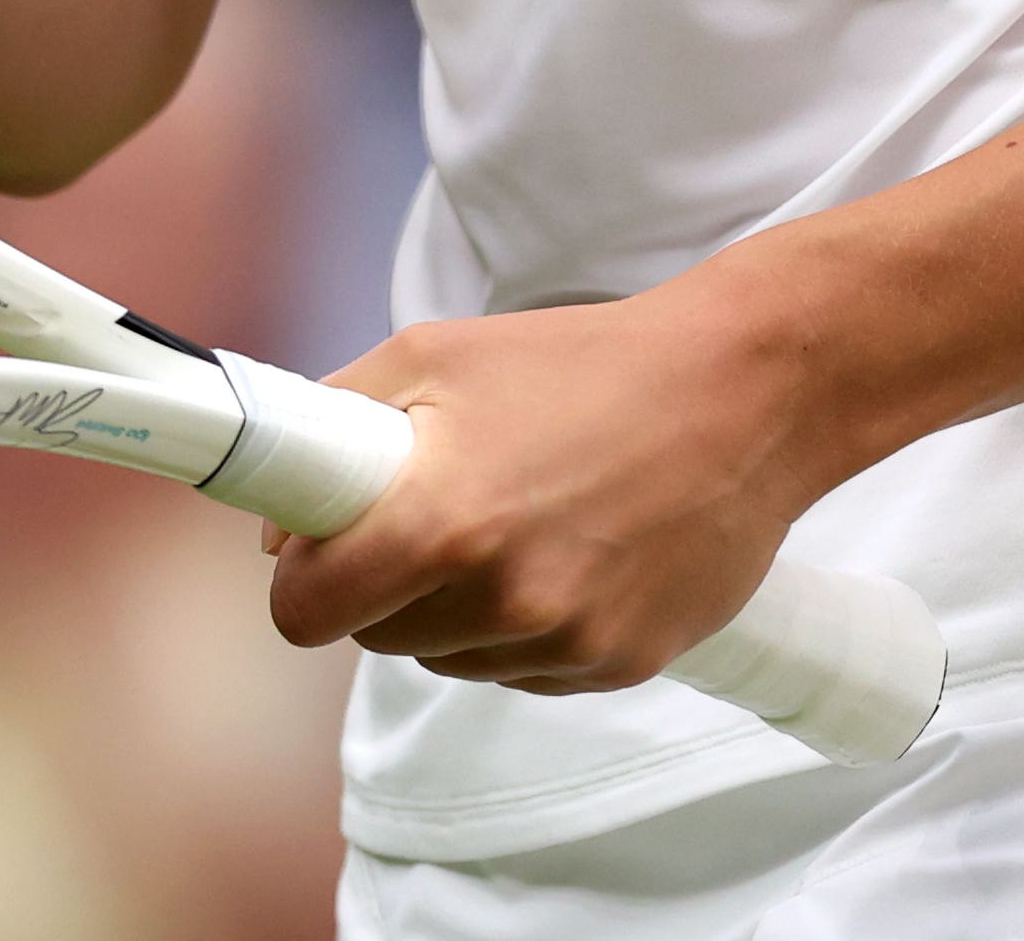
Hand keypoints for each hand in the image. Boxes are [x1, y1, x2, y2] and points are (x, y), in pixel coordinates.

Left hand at [261, 285, 837, 692]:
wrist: (744, 392)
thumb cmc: (585, 362)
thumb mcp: (436, 354)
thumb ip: (333, 425)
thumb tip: (279, 526)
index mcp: (441, 519)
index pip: (305, 612)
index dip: (303, 578)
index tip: (323, 549)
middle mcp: (501, 597)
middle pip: (375, 639)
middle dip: (388, 584)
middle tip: (441, 511)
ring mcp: (566, 640)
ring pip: (452, 659)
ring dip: (462, 610)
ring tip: (523, 519)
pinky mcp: (620, 664)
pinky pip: (528, 669)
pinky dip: (531, 626)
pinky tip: (575, 551)